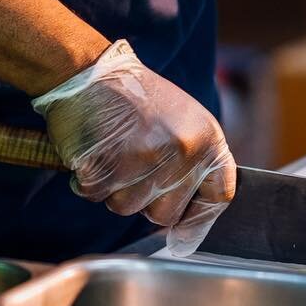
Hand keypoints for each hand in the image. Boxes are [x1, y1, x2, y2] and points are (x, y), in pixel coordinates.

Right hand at [32, 40, 236, 255]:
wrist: (89, 71)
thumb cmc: (133, 97)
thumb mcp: (182, 120)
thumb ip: (193, 163)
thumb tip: (188, 228)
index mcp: (207, 139)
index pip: (218, 196)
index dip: (199, 219)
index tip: (182, 234)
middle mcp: (183, 151)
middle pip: (165, 214)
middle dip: (143, 200)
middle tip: (130, 166)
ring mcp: (146, 160)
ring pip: (127, 208)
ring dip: (112, 189)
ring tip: (111, 152)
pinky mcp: (108, 166)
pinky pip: (96, 196)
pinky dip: (87, 181)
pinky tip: (92, 151)